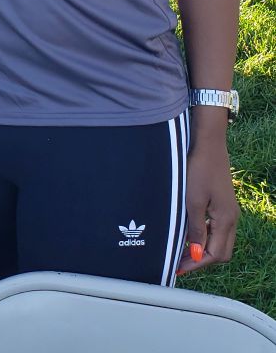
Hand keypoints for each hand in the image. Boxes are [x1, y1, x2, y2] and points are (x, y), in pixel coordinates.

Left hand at [176, 139, 238, 275]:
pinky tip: (190, 233)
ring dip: (203, 248)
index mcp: (226, 220)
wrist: (208, 144)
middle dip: (202, 260)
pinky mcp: (223, 203)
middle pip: (221, 251)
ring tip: (182, 251)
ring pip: (220, 240)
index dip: (197, 263)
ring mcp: (229, 211)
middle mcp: (232, 218)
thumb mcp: (193, 201)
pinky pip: (217, 228)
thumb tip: (197, 254)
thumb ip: (196, 229)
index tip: (179, 267)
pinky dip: (205, 235)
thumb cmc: (199, 169)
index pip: (215, 253)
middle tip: (180, 262)